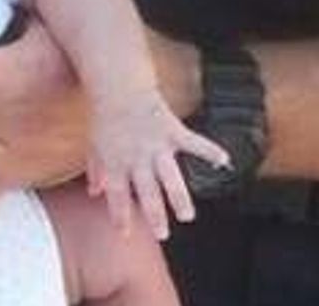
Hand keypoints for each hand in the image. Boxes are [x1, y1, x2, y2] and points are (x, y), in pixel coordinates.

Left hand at [86, 89, 229, 239]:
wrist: (118, 85)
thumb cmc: (106, 116)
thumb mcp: (95, 145)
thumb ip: (96, 171)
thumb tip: (94, 193)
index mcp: (116, 162)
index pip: (117, 195)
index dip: (120, 215)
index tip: (126, 233)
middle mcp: (137, 158)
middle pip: (147, 192)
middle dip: (154, 215)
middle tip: (162, 235)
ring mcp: (156, 145)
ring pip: (170, 176)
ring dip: (179, 197)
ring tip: (187, 216)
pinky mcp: (173, 130)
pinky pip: (194, 143)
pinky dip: (209, 150)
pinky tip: (224, 161)